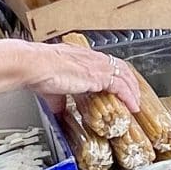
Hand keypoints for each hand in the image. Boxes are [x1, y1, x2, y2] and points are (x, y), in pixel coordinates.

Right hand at [22, 41, 139, 112]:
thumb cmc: (38, 72)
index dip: (116, 74)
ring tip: (135, 102)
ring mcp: (97, 66)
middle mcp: (92, 58)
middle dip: (129, 81)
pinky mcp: (98, 76)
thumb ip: (59, 100)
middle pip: (120, 67)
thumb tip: (58, 112)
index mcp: (82, 57)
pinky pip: (121, 86)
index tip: (120, 85)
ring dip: (132, 89)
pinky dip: (129, 96)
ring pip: (124, 75)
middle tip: (133, 95)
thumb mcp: (52, 88)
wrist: (34, 65)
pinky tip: (132, 106)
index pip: (106, 63)